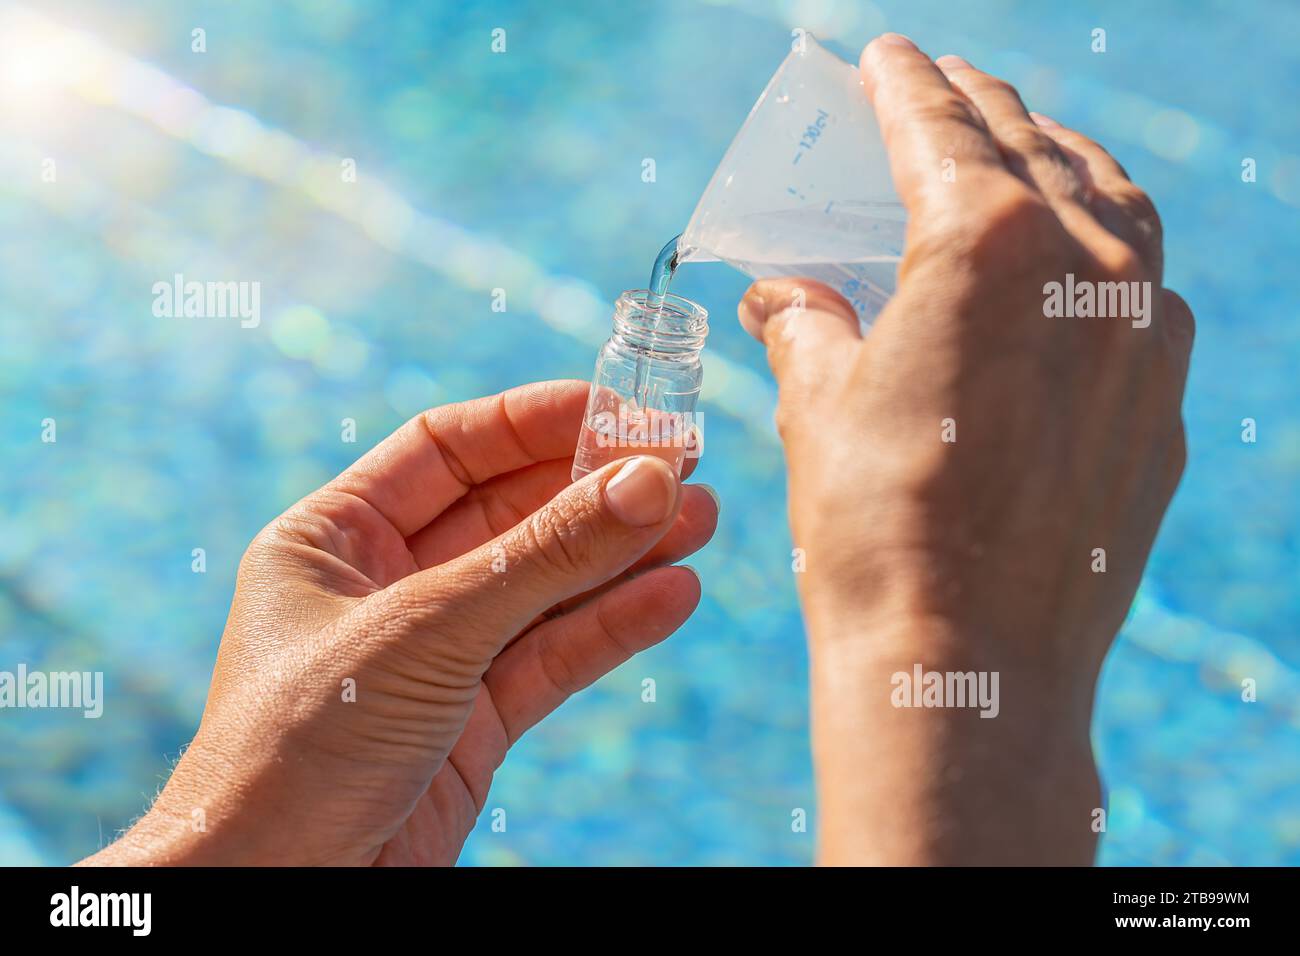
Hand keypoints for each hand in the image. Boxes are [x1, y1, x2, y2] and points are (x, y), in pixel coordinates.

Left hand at [82, 380, 717, 865]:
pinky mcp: (473, 722)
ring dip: (621, 554)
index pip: (447, 449)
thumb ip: (541, 558)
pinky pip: (554, 656)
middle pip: (509, 513)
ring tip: (701, 520)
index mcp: (333, 538)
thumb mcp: (425, 631)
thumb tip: (646, 481)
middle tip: (681, 464)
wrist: (276, 896)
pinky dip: (613, 626)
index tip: (619, 412)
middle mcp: (385, 586)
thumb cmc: (295, 750)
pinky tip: (673, 595)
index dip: (534, 423)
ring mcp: (435, 654)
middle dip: (593, 490)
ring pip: (543, 586)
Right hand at [737, 36, 1191, 862]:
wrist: (967, 665)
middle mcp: (1088, 269)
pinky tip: (1070, 272)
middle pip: (1032, 149)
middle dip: (979, 110)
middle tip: (942, 86)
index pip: (939, 129)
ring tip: (1025, 152)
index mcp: (985, 245)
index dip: (901, 86)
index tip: (883, 58)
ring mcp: (1146, 337)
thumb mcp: (817, 407)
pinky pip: (1144, 291)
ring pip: (1114, 206)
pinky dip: (1103, 254)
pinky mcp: (1163, 404)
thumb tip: (784, 295)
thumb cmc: (875, 531)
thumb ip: (806, 325)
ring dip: (1061, 165)